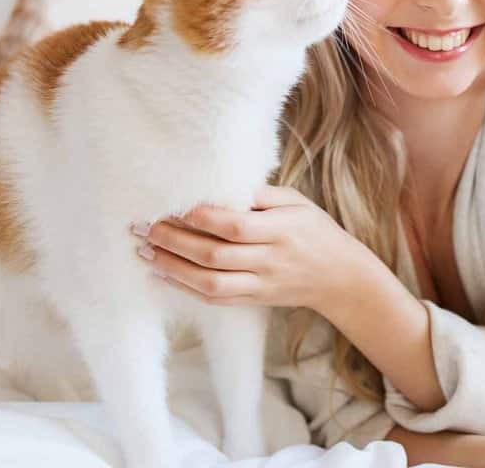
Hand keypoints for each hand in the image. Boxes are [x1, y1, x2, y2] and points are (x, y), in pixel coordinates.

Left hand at [130, 184, 368, 313]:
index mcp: (282, 230)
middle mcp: (269, 260)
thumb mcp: (298, 203)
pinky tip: (163, 274)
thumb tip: (220, 184)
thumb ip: (262, 195)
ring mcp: (260, 284)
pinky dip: (184, 287)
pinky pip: (215, 298)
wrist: (339, 278)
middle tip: (144, 226)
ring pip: (210, 282)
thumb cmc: (316, 231)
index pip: (236, 225)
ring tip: (145, 251)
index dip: (202, 216)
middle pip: (215, 254)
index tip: (174, 203)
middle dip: (175, 240)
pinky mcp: (253, 301)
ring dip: (172, 267)